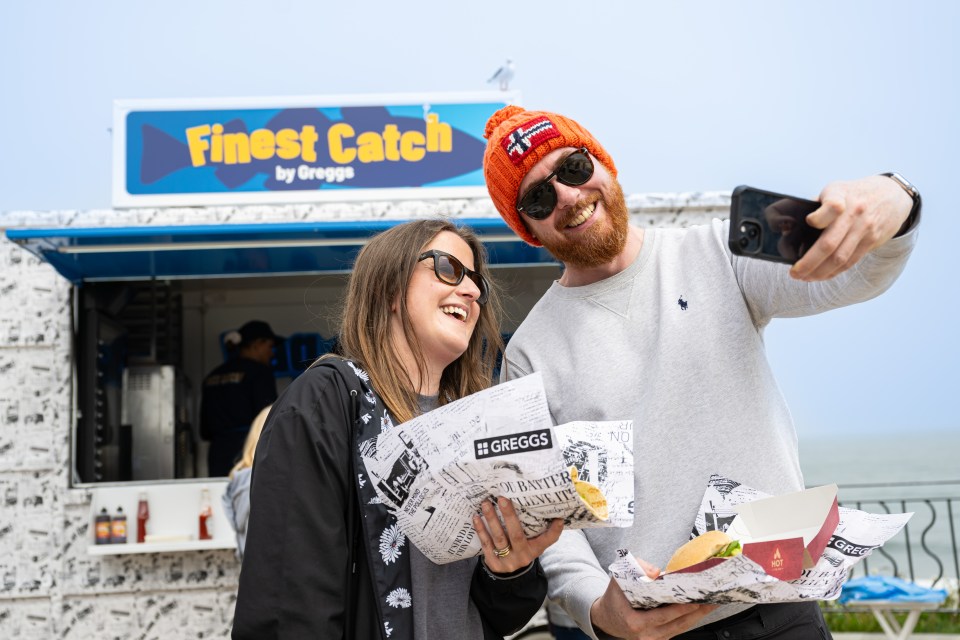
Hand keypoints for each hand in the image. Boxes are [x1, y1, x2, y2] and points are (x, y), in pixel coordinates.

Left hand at [472, 496, 562, 573]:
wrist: (511, 575)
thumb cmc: (524, 550)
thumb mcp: (535, 544)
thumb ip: (543, 532)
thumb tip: (558, 515)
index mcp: (535, 550)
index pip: (547, 540)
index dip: (554, 531)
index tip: (558, 518)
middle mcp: (522, 556)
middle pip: (516, 535)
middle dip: (509, 516)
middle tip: (501, 498)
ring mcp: (507, 561)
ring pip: (499, 538)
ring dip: (491, 519)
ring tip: (485, 504)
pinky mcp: (494, 564)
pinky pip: (486, 544)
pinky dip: (481, 530)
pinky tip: (476, 517)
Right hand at [590, 563, 715, 639]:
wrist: (607, 619)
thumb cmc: (614, 599)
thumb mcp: (618, 580)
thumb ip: (635, 570)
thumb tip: (656, 571)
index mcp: (635, 623)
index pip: (663, 617)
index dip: (679, 609)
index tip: (694, 601)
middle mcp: (647, 635)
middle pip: (677, 624)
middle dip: (696, 611)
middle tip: (710, 599)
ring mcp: (654, 639)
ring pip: (681, 628)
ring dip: (698, 616)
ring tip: (711, 603)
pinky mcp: (660, 639)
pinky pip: (678, 629)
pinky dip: (690, 619)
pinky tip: (700, 610)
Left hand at [790, 175, 913, 280]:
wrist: (892, 194)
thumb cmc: (853, 194)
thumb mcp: (835, 189)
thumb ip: (816, 205)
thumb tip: (789, 225)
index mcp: (840, 196)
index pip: (832, 207)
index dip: (819, 217)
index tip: (809, 222)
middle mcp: (854, 213)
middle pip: (829, 243)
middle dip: (809, 262)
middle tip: (794, 273)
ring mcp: (864, 229)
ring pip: (840, 258)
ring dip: (820, 272)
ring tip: (804, 278)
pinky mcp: (872, 241)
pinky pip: (851, 261)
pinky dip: (834, 271)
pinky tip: (821, 276)